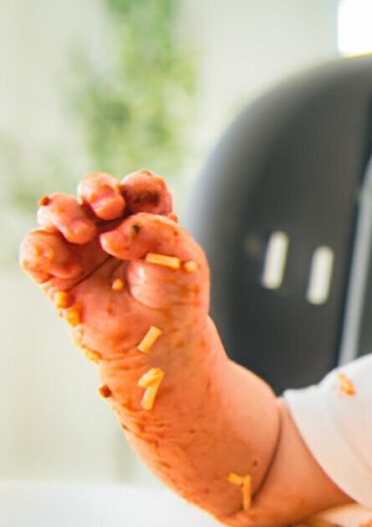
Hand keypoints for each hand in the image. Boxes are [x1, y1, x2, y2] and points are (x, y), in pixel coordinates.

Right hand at [19, 171, 208, 364]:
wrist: (159, 341)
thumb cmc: (175, 296)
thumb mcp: (182, 256)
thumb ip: (155, 231)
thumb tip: (108, 237)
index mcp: (146, 218)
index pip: (138, 186)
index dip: (140, 187)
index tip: (148, 204)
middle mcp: (110, 227)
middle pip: (93, 188)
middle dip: (97, 188)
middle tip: (109, 207)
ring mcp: (80, 248)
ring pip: (56, 210)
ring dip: (65, 213)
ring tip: (82, 234)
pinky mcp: (56, 274)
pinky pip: (34, 251)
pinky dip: (39, 249)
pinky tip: (61, 262)